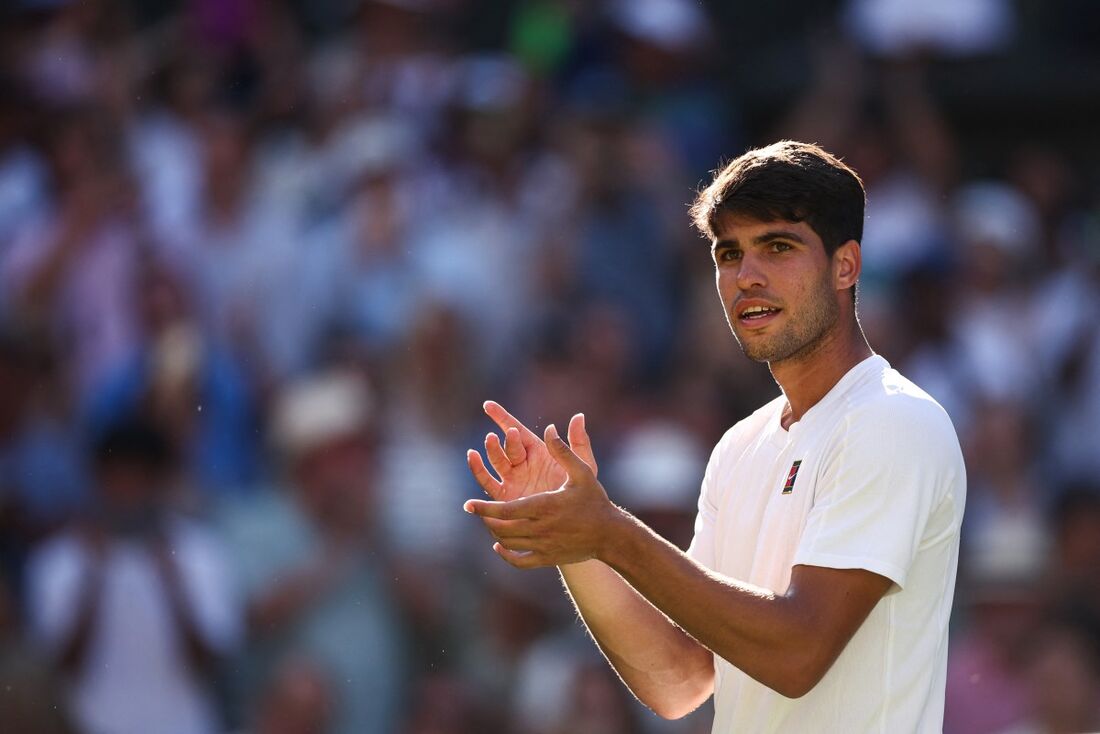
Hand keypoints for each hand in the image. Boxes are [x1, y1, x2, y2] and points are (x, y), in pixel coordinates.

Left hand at [465, 423, 623, 568]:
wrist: (610, 535)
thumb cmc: (595, 501)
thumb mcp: (583, 472)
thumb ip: (564, 451)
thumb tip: (549, 429)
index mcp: (544, 506)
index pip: (504, 510)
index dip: (483, 508)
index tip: (468, 505)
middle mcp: (541, 528)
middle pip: (501, 528)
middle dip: (485, 519)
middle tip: (475, 509)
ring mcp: (543, 546)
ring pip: (508, 543)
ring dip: (494, 533)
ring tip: (489, 521)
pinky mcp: (547, 559)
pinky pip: (519, 562)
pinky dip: (505, 555)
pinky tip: (499, 545)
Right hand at [466, 401, 596, 502]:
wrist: (574, 522)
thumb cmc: (581, 492)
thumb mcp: (583, 466)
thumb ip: (578, 442)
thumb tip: (578, 416)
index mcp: (537, 452)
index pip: (518, 431)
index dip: (502, 417)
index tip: (488, 405)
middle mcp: (522, 463)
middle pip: (508, 447)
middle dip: (506, 438)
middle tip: (511, 433)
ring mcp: (512, 479)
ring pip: (496, 461)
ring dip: (491, 450)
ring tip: (490, 440)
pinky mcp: (504, 498)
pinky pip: (488, 481)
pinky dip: (479, 469)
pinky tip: (474, 458)